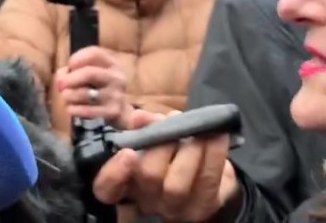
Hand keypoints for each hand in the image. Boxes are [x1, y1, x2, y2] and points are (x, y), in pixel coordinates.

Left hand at [55, 46, 131, 126]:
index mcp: (111, 64)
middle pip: (89, 73)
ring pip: (85, 94)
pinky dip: (74, 109)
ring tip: (66, 97)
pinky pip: (87, 110)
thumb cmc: (98, 88)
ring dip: (69, 96)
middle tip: (60, 85)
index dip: (77, 58)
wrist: (119, 110)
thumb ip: (74, 70)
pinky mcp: (112, 112)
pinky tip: (70, 108)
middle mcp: (117, 77)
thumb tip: (61, 77)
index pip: (94, 53)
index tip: (69, 66)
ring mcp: (116, 95)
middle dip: (70, 79)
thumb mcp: (90, 74)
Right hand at [92, 109, 238, 221]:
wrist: (206, 173)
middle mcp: (148, 199)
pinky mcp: (203, 206)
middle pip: (148, 177)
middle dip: (163, 146)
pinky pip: (207, 180)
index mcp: (128, 181)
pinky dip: (214, 154)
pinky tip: (217, 135)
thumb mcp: (156, 135)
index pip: (107, 189)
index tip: (128, 152)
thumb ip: (146, 125)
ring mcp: (176, 207)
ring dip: (190, 150)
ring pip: (176, 185)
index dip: (113, 173)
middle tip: (173, 125)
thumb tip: (139, 118)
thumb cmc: (173, 151)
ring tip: (198, 130)